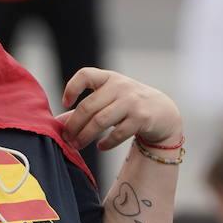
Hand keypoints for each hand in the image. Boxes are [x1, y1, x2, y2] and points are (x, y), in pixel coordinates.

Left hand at [57, 68, 182, 151]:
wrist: (163, 112)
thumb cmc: (128, 105)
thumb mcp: (108, 100)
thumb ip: (85, 108)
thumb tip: (58, 122)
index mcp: (109, 78)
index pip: (85, 74)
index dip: (71, 88)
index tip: (65, 103)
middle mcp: (120, 86)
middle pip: (88, 106)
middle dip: (74, 124)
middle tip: (66, 138)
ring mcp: (132, 102)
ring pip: (100, 121)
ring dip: (85, 136)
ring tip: (77, 145)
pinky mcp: (141, 118)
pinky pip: (118, 133)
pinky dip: (106, 143)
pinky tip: (100, 147)